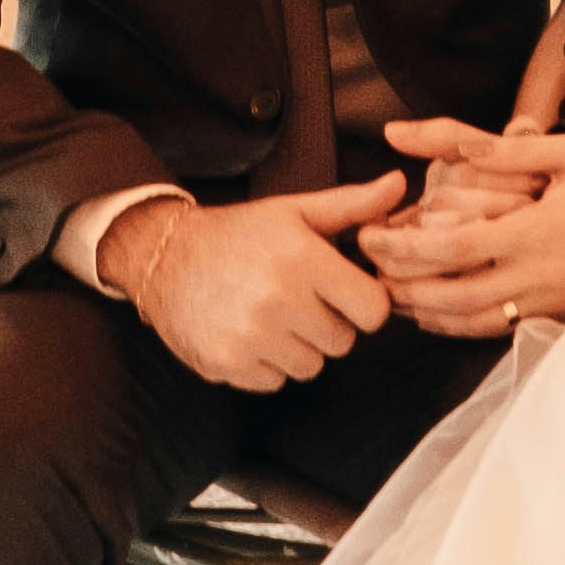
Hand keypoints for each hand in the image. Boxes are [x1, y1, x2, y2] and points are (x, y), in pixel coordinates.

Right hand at [102, 177, 404, 390]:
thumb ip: (353, 205)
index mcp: (303, 259)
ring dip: (299, 347)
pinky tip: (250, 332)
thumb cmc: (239, 234)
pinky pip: (276, 382)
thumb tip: (400, 183)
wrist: (164, 258)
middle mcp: (279, 300)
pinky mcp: (229, 364)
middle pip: (343, 342)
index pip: (374, 310)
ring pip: (311, 366)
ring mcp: (252, 337)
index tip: (342, 290)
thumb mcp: (295, 212)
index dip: (363, 301)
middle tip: (299, 299)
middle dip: (329, 323)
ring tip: (273, 314)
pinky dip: (267, 365)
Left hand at [376, 122, 564, 333]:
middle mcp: (538, 275)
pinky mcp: (555, 315)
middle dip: (403, 286)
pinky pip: (497, 329)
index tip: (370, 236)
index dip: (404, 247)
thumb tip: (453, 142)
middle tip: (366, 272)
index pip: (454, 249)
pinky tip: (433, 314)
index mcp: (536, 232)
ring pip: (472, 322)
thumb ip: (506, 152)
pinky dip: (458, 325)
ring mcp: (547, 301)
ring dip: (425, 313)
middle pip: (453, 295)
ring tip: (389, 296)